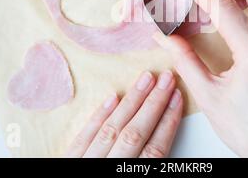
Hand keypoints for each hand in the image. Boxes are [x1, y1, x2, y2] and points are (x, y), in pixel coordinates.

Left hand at [65, 71, 182, 157]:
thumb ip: (148, 162)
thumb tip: (164, 132)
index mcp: (131, 175)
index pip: (155, 149)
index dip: (169, 121)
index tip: (178, 97)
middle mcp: (110, 167)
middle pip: (136, 133)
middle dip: (154, 103)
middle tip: (167, 78)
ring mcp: (87, 163)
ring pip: (112, 129)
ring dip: (131, 101)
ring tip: (146, 78)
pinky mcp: (69, 160)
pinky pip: (84, 137)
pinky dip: (99, 116)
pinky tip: (112, 98)